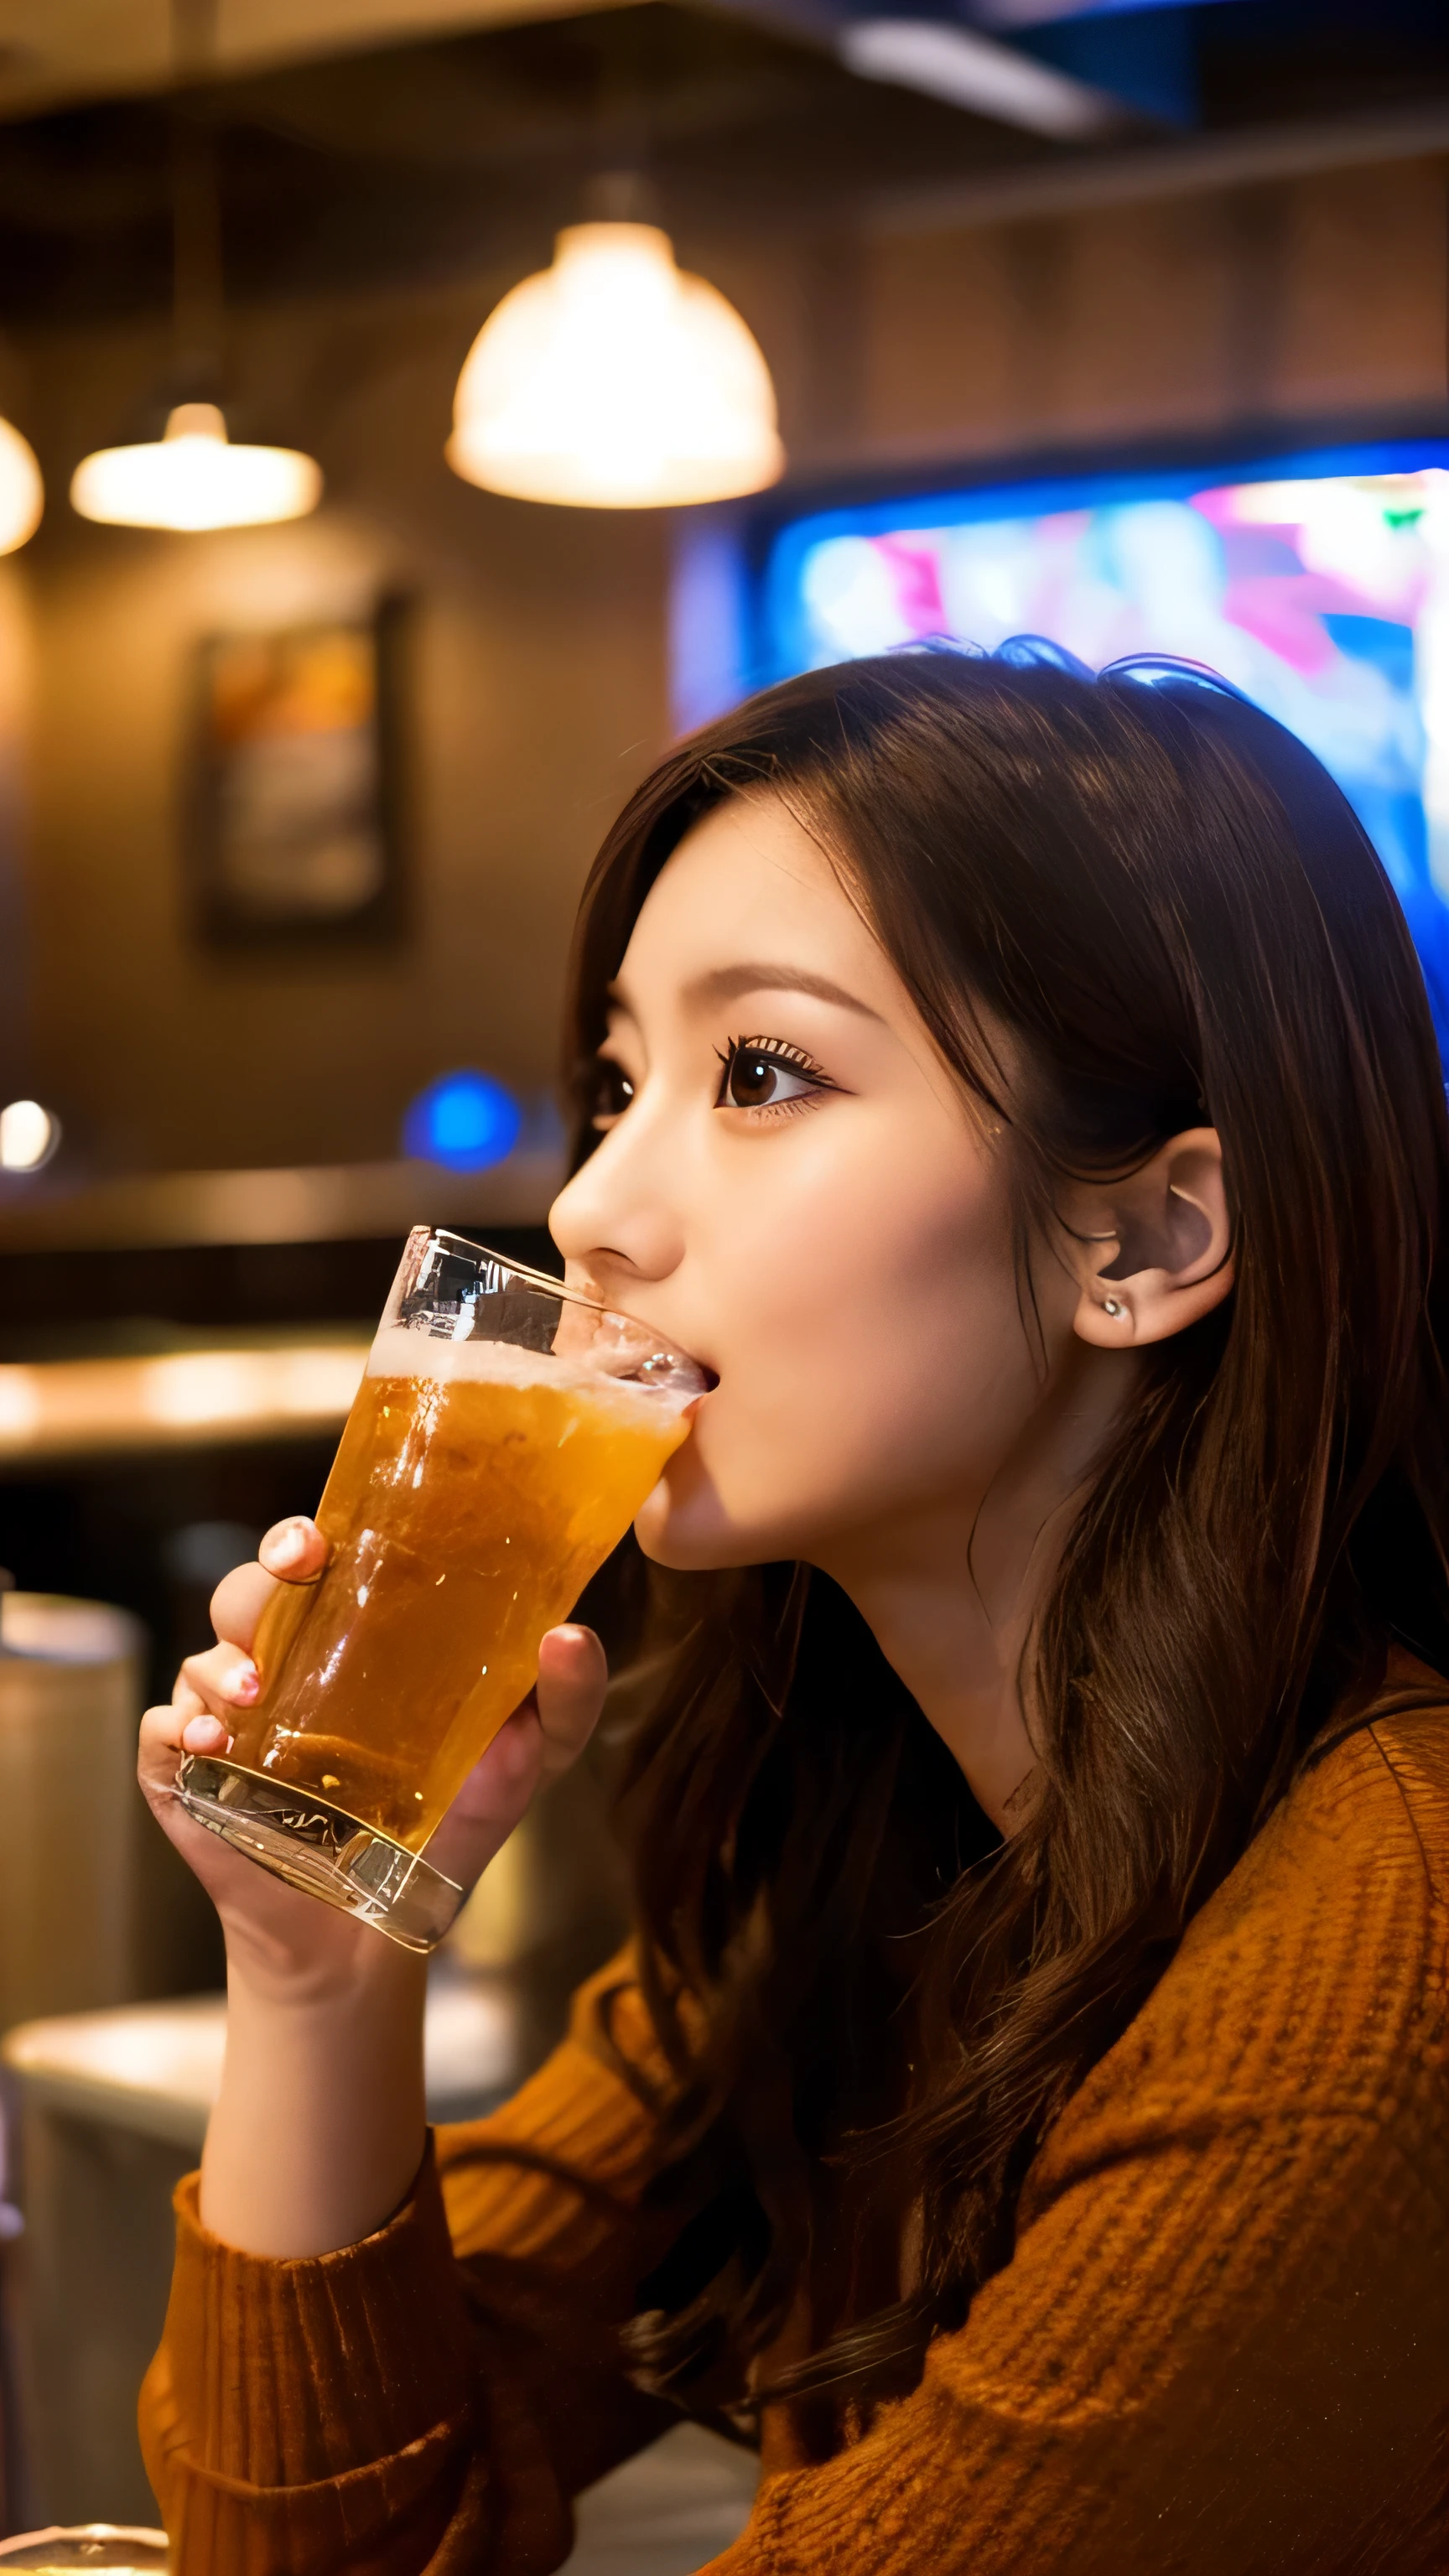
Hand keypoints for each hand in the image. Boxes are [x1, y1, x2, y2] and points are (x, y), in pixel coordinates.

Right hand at [137, 1514, 607, 1999]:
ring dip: (222, 1666)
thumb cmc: (447, 1829)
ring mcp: (226, 1723)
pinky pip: (162, 1736)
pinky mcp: (186, 1779)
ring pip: (202, 1658)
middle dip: (259, 1576)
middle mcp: (282, 1668)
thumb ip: (566, 1704)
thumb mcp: (524, 1764)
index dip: (304, 1538)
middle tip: (291, 1575)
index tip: (319, 1539)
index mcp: (349, 1642)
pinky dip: (178, 1732)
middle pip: (246, 1593)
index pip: (314, 1564)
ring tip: (255, 1694)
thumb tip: (571, 1636)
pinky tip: (210, 1747)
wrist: (376, 1932)